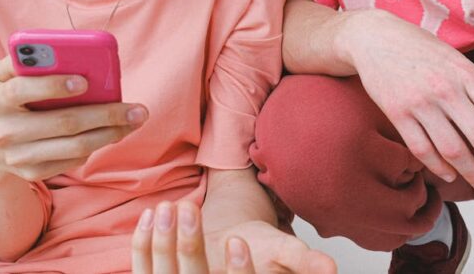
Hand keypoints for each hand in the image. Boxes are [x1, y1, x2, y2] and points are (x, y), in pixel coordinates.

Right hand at [0, 57, 147, 182]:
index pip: (20, 90)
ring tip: (134, 120)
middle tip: (135, 108)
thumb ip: (20, 59)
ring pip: (74, 146)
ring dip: (110, 133)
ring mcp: (17, 157)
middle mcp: (2, 132)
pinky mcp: (32, 173)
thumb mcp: (1, 75)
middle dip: (103, 114)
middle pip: (62, 123)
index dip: (52, 85)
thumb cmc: (6, 97)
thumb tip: (56, 50)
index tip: (84, 81)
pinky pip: (73, 159)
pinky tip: (114, 132)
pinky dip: (97, 144)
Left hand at [131, 201, 334, 273]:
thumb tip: (331, 269)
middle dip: (189, 244)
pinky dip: (142, 242)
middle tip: (190, 210)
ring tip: (168, 206)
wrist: (223, 253)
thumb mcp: (282, 257)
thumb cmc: (258, 255)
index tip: (237, 242)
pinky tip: (150, 215)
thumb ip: (302, 262)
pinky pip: (143, 268)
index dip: (237, 272)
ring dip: (162, 240)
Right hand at [345, 10, 473, 192]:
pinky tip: (451, 174)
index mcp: (467, 74)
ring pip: (453, 149)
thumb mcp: (461, 62)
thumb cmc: (423, 50)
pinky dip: (439, 166)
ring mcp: (419, 101)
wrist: (373, 38)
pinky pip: (421, 149)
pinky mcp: (396, 112)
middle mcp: (445, 88)